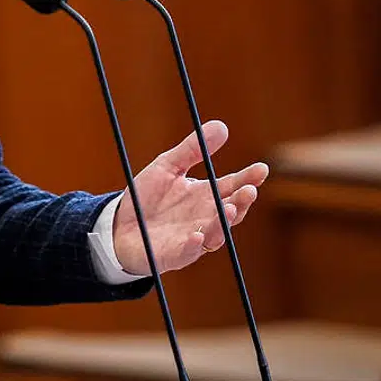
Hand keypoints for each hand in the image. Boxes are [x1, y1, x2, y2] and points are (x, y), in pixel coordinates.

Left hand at [111, 120, 267, 274]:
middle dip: (242, 201)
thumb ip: (193, 149)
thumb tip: (222, 125)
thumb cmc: (147, 197)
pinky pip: (187, 253)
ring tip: (231, 209)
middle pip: (230, 211)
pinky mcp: (174, 254)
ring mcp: (192, 238)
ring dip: (224, 223)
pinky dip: (193, 245)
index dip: (248, 178)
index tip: (262, 168)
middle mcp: (204, 218)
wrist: (119, 225)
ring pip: (216, 234)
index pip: (232, 186)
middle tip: (250, 190)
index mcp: (205, 196)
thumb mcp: (168, 166)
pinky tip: (198, 235)